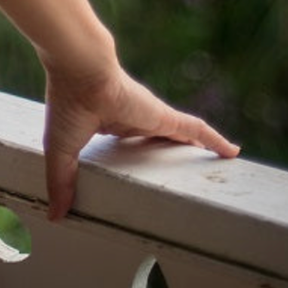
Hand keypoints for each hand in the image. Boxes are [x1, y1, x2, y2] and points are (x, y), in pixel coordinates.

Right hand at [43, 63, 239, 220]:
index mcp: (108, 123)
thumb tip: (56, 216)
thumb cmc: (67, 104)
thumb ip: (62, 183)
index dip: (134, 150)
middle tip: (183, 172)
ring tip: (214, 163)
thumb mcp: (62, 151)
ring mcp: (151, 117)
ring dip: (196, 147)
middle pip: (158, 139)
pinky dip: (214, 140)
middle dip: (169, 152)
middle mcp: (133, 118)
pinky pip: (196, 129)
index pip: (126, 138)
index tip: (139, 163)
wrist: (80, 71)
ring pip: (180, 135)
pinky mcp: (164, 116)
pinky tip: (232, 152)